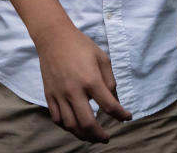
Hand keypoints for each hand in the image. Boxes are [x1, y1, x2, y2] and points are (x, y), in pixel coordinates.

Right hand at [34, 23, 131, 142]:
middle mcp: (74, 90)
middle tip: (106, 138)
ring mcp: (59, 94)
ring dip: (83, 135)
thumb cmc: (81, 45)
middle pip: (87, 123)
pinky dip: (67, 127)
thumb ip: (109, 79)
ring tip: (92, 136)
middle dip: (99, 134)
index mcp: (90, 79)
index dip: (121, 115)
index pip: (109, 105)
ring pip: (71, 125)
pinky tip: (75, 126)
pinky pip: (57, 118)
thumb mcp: (102, 57)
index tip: (127, 117)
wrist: (54, 38)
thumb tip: (113, 98)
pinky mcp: (49, 95)